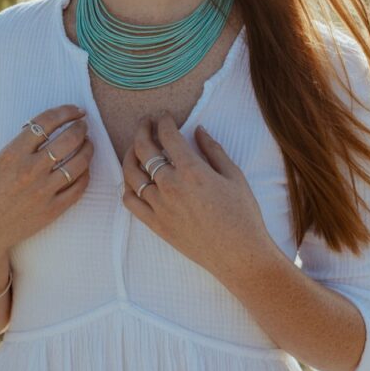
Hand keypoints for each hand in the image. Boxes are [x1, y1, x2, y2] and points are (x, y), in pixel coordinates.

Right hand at [0, 104, 93, 255]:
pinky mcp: (52, 210)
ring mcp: (43, 191)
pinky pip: (79, 187)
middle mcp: (30, 170)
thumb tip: (47, 129)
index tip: (75, 110)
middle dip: (81, 127)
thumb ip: (21, 146)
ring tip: (88, 144)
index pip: (47, 122)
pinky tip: (84, 168)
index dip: (66, 111)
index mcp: (13, 153)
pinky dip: (86, 174)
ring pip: (79, 161)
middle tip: (83, 125)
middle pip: (68, 139)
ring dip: (88, 148)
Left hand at [121, 111, 273, 280]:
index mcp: (192, 170)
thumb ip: (213, 150)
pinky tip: (133, 179)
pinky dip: (127, 186)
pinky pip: (130, 202)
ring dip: (130, 154)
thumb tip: (198, 130)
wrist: (239, 255)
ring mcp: (159, 206)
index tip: (164, 115)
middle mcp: (170, 186)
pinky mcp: (155, 225)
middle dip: (142, 129)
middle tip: (146, 122)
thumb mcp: (234, 176)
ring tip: (136, 147)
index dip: (163, 120)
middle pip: (143, 149)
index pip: (167, 136)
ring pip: (131, 174)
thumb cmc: (242, 215)